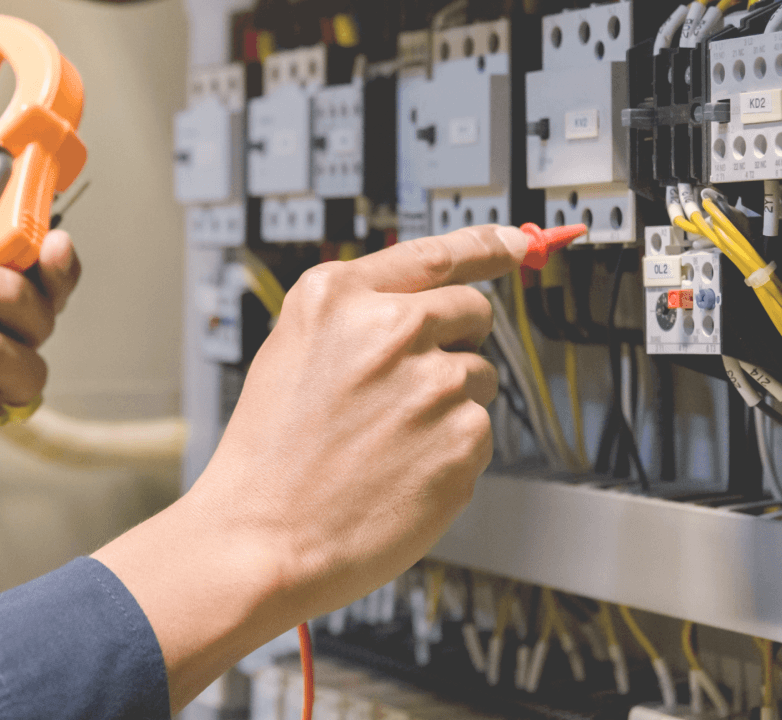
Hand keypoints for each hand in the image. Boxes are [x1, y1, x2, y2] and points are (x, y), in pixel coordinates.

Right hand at [91, 225, 525, 711]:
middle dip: (456, 342)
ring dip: (450, 404)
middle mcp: (391, 327)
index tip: (518, 243)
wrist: (263, 538)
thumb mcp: (290, 355)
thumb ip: (353, 319)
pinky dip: (452, 453)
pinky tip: (402, 472)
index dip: (488, 246)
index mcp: (338, 297)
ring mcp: (432, 381)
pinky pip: (480, 432)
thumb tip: (420, 307)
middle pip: (472, 310)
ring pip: (479, 376)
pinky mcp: (463, 436)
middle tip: (413, 389)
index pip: (435, 253)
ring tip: (389, 442)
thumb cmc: (268, 459)